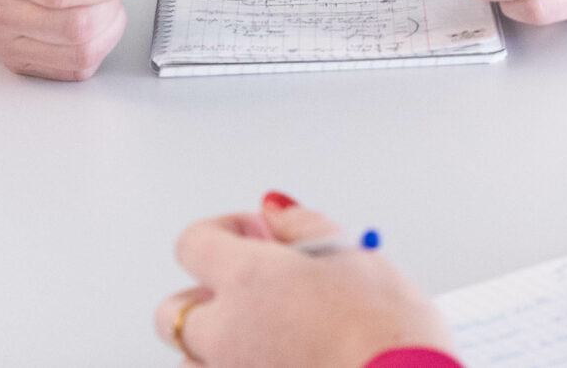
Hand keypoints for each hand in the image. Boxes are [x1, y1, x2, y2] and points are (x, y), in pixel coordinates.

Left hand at [154, 194, 451, 367]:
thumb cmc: (392, 337)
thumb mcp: (358, 260)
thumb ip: (304, 229)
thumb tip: (276, 213)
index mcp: (249, 281)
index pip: (194, 243)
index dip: (225, 231)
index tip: (258, 235)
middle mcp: (225, 334)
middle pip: (174, 311)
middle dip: (207, 296)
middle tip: (256, 293)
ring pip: (191, 361)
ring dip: (216, 346)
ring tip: (269, 338)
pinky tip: (281, 361)